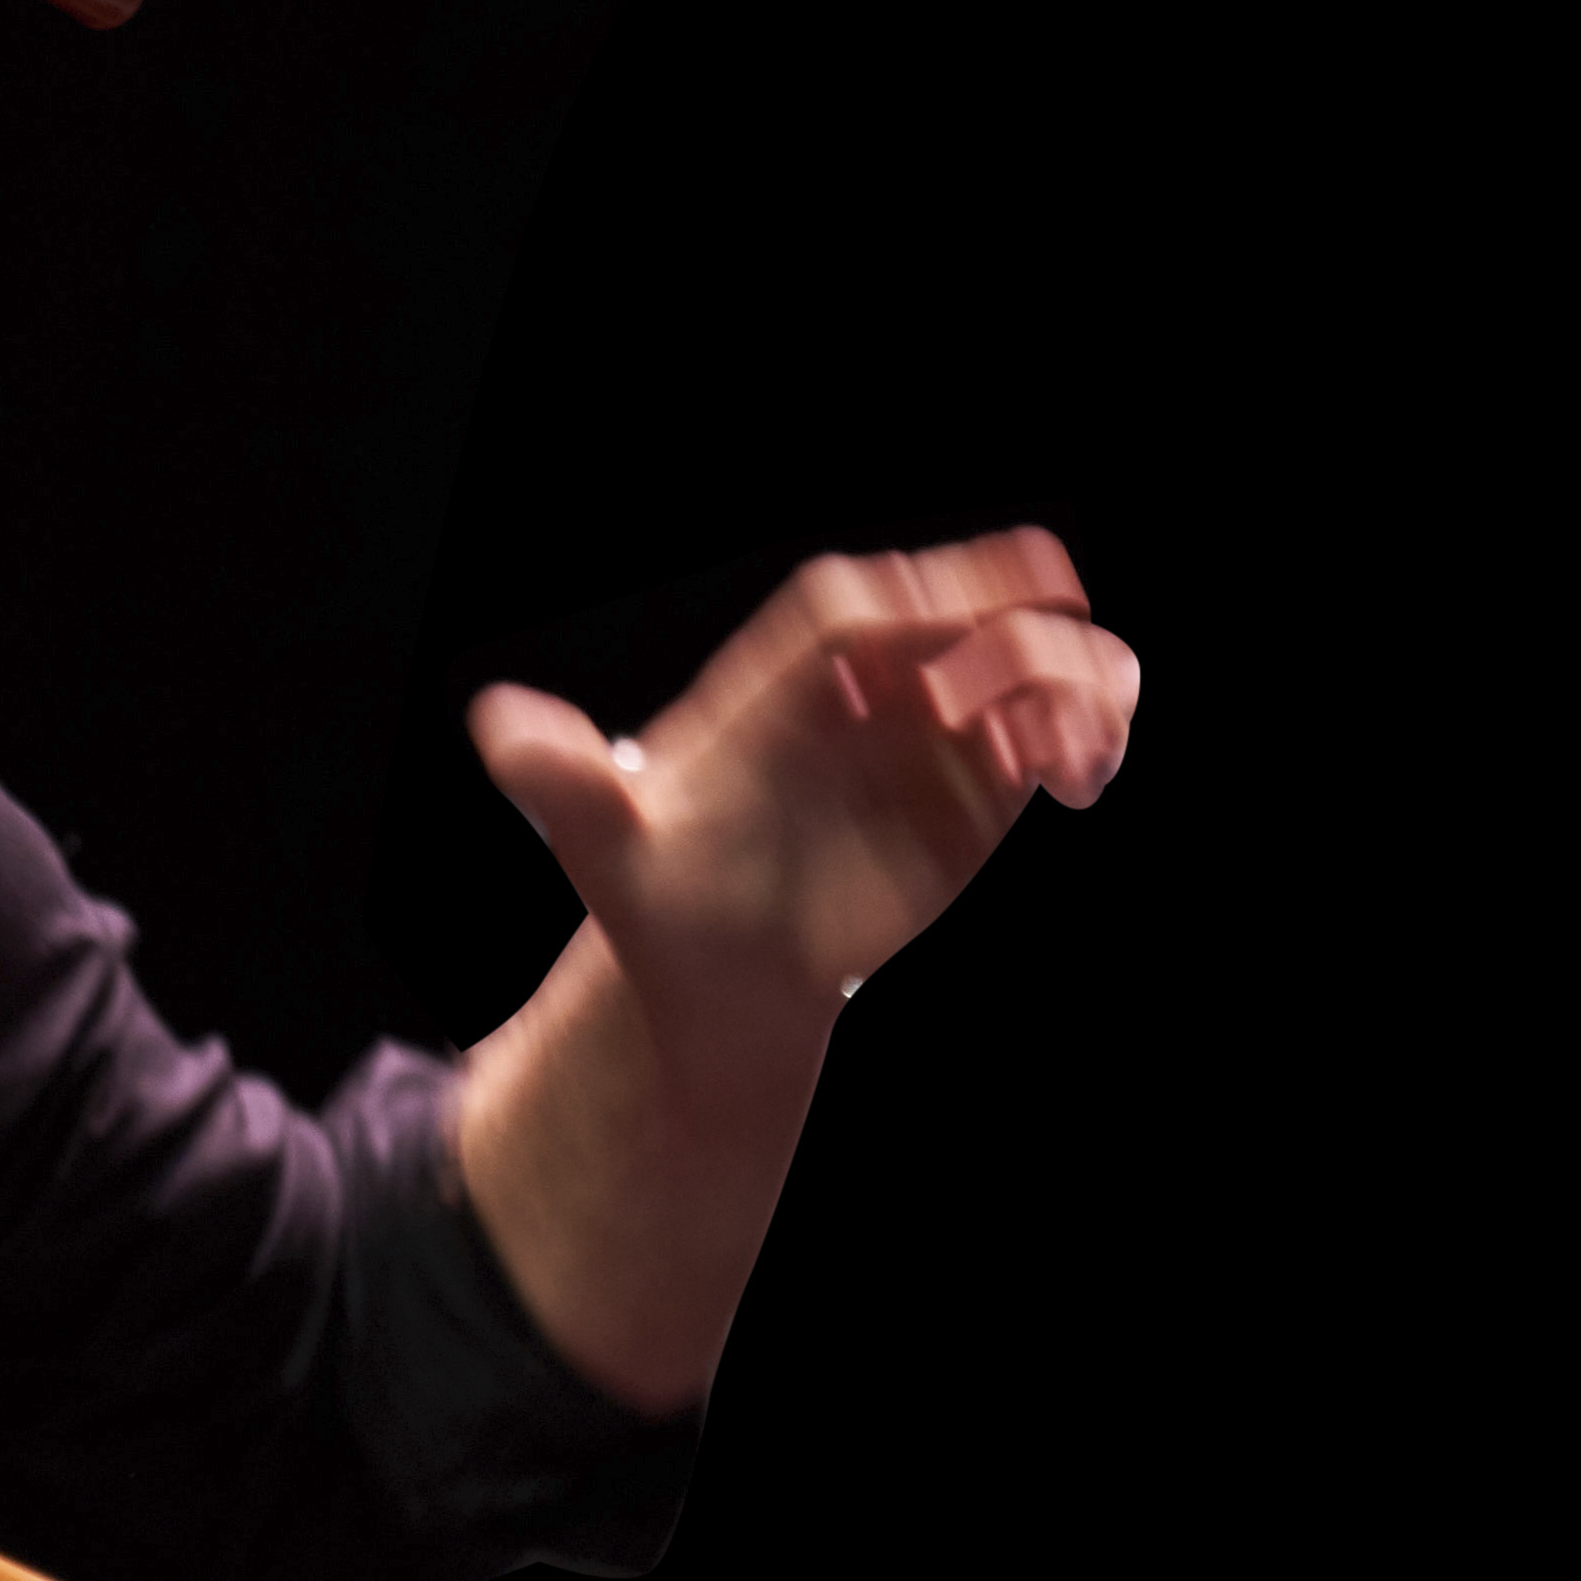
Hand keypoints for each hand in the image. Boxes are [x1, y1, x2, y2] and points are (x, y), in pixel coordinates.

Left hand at [463, 529, 1138, 1049]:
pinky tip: (1079, 777)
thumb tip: (498, 727)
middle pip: (954, 624)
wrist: (714, 980)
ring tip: (1072, 747)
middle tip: (1025, 704)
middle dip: (1007, 641)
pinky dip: (1081, 743)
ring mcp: (924, 744)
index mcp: (774, 686)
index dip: (907, 600)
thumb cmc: (660, 900)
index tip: (956, 614)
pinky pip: (1047, 744)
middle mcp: (860, 698)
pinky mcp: (973, 800)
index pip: (846, 613)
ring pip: (1020, 672)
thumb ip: (563, 782)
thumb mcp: (603, 845)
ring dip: (1066, 685)